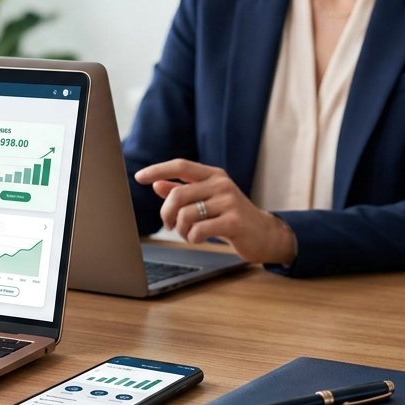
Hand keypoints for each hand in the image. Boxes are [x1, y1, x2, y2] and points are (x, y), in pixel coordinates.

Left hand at [133, 158, 295, 265]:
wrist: (266, 235)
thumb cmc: (232, 216)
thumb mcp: (208, 199)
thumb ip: (184, 191)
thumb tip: (157, 185)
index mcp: (213, 175)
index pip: (181, 165)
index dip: (158, 169)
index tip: (139, 177)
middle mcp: (221, 184)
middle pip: (178, 195)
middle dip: (167, 214)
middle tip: (169, 225)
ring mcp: (229, 202)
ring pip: (186, 215)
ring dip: (181, 229)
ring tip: (188, 233)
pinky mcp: (233, 221)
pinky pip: (198, 230)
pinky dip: (192, 238)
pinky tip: (198, 238)